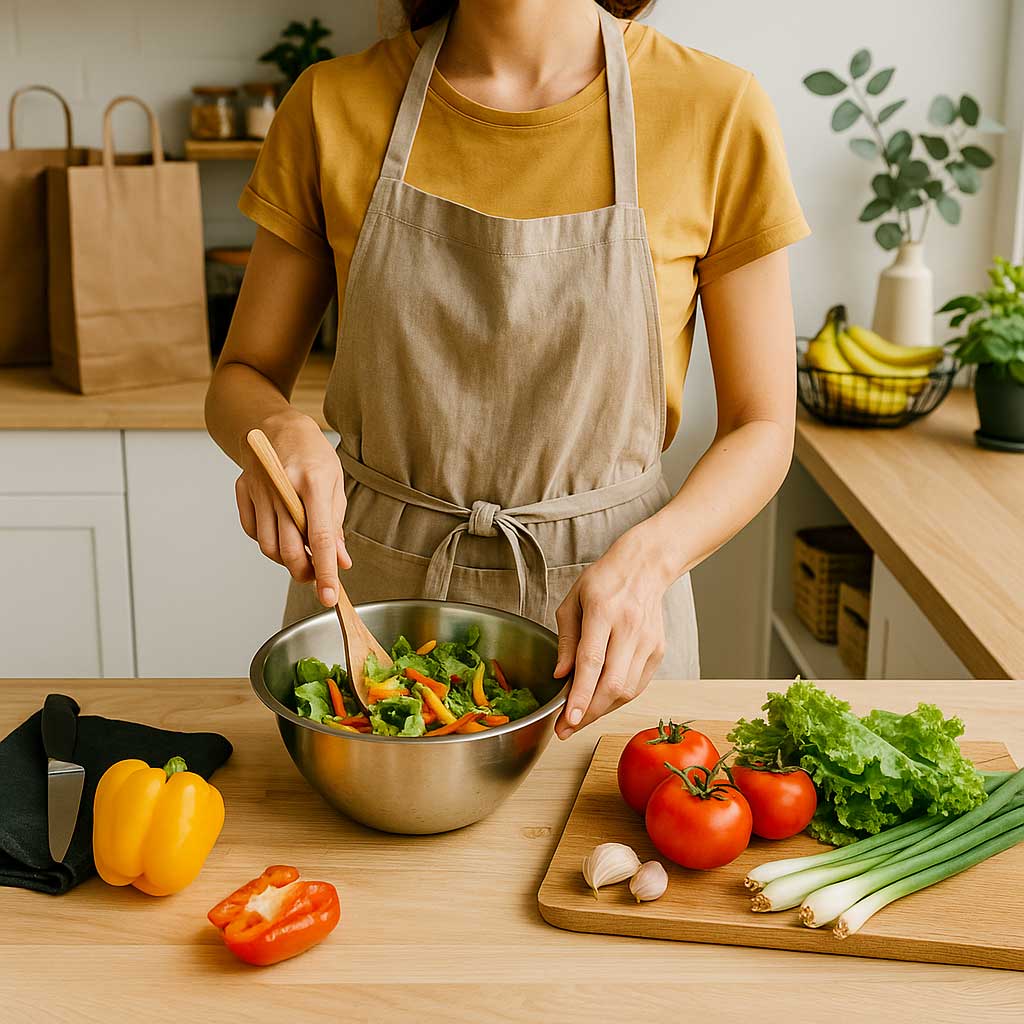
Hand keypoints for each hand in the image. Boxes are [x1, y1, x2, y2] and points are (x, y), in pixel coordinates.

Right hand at [235, 411, 351, 605]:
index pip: (320, 538)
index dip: (325, 572)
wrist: (274, 425)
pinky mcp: (243, 492)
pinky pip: (255, 533)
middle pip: (289, 550)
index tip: (329, 596)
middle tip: (316, 576)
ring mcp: (258, 490)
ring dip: (286, 561)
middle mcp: (282, 488)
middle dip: (304, 573)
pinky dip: (269, 542)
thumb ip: (336, 524)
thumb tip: (340, 561)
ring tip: (301, 552)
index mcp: (313, 482)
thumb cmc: (312, 452)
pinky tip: (282, 532)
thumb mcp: (335, 483)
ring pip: (269, 547)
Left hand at [553, 528, 671, 739]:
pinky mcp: (658, 651)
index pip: (592, 662)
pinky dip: (617, 698)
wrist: (645, 567)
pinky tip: (600, 699)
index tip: (568, 720)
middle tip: (565, 729)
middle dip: (588, 713)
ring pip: (627, 690)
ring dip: (601, 710)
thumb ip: (566, 640)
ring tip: (579, 717)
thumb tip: (560, 676)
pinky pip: (637, 685)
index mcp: (603, 612)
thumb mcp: (572, 601)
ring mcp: (648, 642)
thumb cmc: (603, 582)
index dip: (580, 695)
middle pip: (612, 684)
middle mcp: (629, 628)